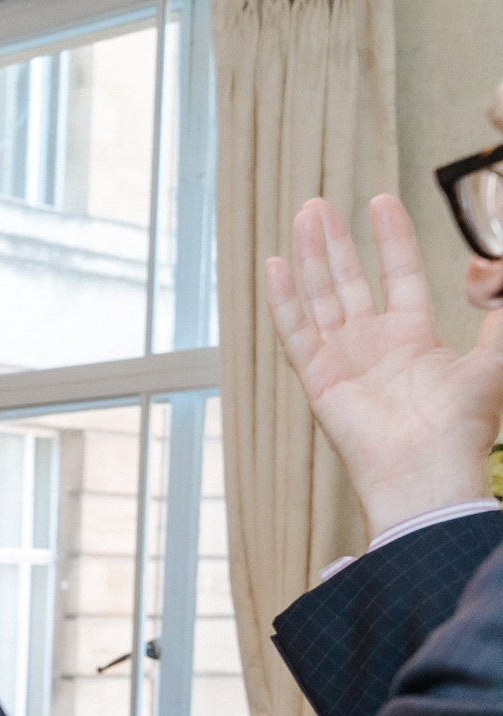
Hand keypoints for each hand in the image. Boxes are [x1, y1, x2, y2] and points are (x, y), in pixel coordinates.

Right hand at [264, 196, 502, 537]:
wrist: (428, 470)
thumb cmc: (463, 426)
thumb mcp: (493, 358)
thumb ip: (497, 316)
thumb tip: (497, 272)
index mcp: (412, 338)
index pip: (397, 274)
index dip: (390, 238)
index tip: (381, 202)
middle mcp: (372, 345)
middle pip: (347, 282)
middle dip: (335, 242)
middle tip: (318, 205)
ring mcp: (342, 361)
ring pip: (320, 298)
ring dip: (311, 257)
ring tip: (303, 216)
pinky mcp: (318, 379)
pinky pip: (296, 331)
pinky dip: (285, 299)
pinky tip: (277, 266)